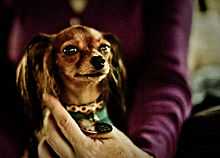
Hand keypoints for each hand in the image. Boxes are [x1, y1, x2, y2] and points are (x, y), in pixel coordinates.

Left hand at [37, 94, 152, 157]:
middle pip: (51, 135)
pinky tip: (55, 139)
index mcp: (87, 149)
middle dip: (49, 117)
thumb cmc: (122, 150)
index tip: (47, 96)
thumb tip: (74, 112)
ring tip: (54, 123)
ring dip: (46, 132)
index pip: (65, 123)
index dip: (55, 107)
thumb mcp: (111, 132)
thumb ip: (92, 123)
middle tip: (52, 107)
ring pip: (44, 149)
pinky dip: (46, 147)